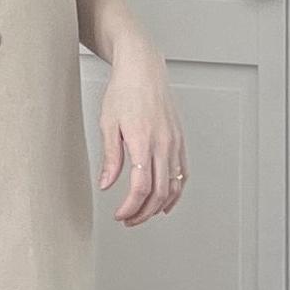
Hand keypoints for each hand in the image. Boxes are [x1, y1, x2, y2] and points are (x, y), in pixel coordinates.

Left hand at [97, 35, 187, 224]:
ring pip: (174, 186)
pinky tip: (165, 201)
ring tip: (143, 214)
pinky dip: (176, 192)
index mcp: (143, 142)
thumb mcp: (108, 124)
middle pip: (159, 192)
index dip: (130, 207)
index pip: (141, 187)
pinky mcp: (180, 140)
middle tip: (128, 220)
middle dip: (143, 213)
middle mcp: (163, 144)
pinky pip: (182, 173)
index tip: (119, 215)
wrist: (143, 69)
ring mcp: (175, 143)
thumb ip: (110, 158)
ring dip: (158, 206)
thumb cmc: (124, 91)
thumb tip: (106, 184)